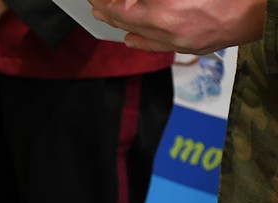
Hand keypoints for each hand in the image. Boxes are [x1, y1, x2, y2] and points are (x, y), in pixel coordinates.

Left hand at [89, 0, 265, 53]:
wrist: (269, 7)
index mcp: (168, 8)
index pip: (124, 4)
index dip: (108, 0)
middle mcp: (172, 27)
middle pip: (127, 18)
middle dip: (107, 8)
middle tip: (94, 2)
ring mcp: (183, 39)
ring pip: (139, 33)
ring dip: (119, 22)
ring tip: (102, 13)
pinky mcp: (195, 45)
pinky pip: (158, 46)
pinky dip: (140, 40)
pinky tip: (128, 38)